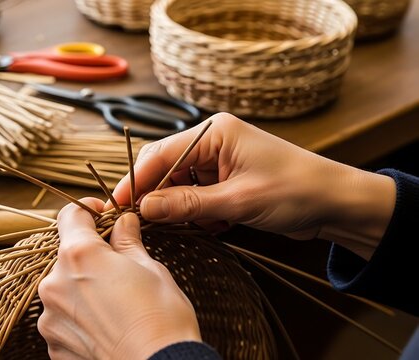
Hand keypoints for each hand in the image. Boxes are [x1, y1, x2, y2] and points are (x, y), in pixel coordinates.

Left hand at [38, 198, 200, 358]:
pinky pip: (63, 318)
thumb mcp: (149, 268)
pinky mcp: (53, 343)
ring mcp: (51, 316)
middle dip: (90, 256)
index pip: (70, 215)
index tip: (102, 216)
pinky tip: (106, 324)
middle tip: (119, 267)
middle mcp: (55, 283)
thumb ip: (127, 242)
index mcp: (79, 255)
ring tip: (115, 303)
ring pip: (64, 288)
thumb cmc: (162, 318)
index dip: (88, 211)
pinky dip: (80, 316)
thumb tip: (124, 223)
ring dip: (83, 288)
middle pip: (67, 255)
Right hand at [112, 113, 395, 259]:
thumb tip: (144, 209)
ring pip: (180, 187)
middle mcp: (212, 143)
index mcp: (214, 133)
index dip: (136, 180)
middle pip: (166, 169)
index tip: (118, 205)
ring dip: (182, 209)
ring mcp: (219, 162)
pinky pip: (196, 197)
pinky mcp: (226, 181)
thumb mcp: (238, 200)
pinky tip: (217, 225)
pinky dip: (199, 214)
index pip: (161, 153)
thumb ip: (188, 204)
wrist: (338, 204)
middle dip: (159, 197)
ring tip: (201, 225)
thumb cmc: (297, 190)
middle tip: (148, 224)